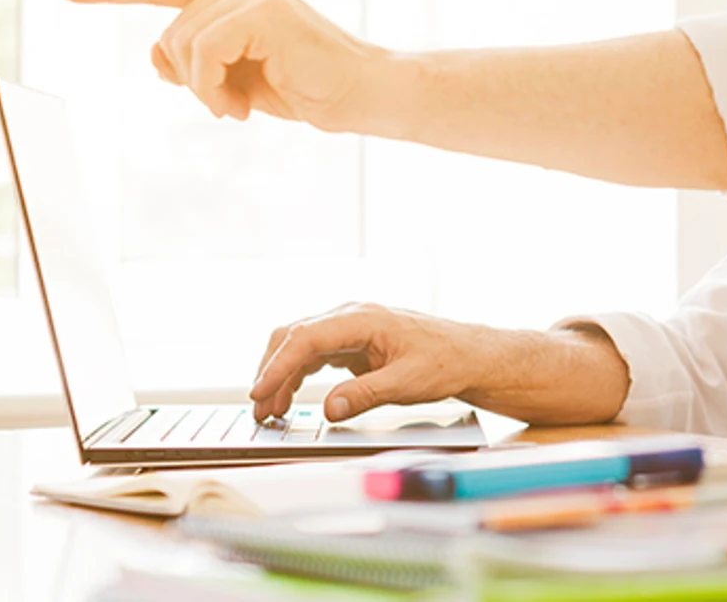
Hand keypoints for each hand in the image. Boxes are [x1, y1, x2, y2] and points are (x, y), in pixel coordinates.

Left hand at [57, 0, 381, 129]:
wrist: (360, 94)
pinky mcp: (260, 7)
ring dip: (205, 90)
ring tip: (242, 105)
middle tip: (233, 104)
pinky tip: (242, 106)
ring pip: (180, 44)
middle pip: (168, 33)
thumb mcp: (234, 79)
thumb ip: (194, 62)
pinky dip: (212, 88)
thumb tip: (154, 55)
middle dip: (191, 80)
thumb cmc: (304, 87)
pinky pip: (202, 52)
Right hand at [248, 302, 475, 422]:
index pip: (307, 337)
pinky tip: (289, 397)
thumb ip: (366, 395)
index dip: (278, 365)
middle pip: (295, 337)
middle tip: (259, 408)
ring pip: (300, 346)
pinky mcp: (352, 343)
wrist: (467, 355)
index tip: (261, 391)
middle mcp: (352, 317)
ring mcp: (350, 328)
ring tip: (270, 410)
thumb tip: (329, 409)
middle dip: (271, 371)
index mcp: (363, 319)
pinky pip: (314, 355)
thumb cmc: (444, 361)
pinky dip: (297, 375)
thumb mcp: (407, 383)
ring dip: (281, 376)